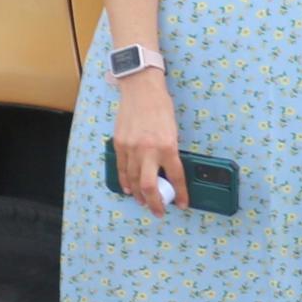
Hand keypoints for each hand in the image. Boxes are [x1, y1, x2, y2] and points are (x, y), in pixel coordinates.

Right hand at [112, 72, 183, 215]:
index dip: (180, 194)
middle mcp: (148, 150)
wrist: (141, 90)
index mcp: (167, 146)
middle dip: (155, 202)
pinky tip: (129, 188)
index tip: (182, 205)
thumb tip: (168, 171)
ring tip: (144, 202)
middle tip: (159, 211)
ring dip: (139, 194)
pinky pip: (121, 168)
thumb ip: (169, 151)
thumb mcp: (173, 131)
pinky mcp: (119, 144)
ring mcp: (131, 148)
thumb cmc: (161, 108)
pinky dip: (125, 180)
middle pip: (149, 186)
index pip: (176, 177)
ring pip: (133, 180)